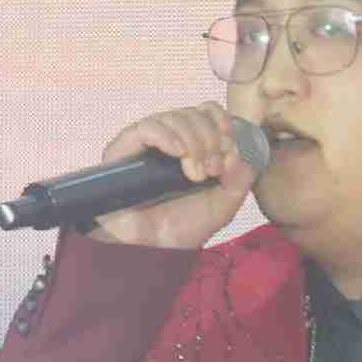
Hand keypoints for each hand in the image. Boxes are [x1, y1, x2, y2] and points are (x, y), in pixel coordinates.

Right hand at [86, 102, 258, 248]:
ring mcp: (144, 143)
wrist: (153, 250)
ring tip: (196, 174)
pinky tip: (178, 154)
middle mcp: (167, 139)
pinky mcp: (123, 149)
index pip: (205, 111)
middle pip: (192, 113)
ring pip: (172, 117)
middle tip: (212, 170)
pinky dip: (167, 136)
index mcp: (190, 145)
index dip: (220, 119)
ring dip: (193, 141)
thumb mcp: (223, 204)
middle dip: (209, 139)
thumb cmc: (183, 227)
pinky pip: (146, 127)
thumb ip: (239, 178)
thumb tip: (237, 151)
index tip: (229, 142)